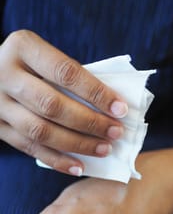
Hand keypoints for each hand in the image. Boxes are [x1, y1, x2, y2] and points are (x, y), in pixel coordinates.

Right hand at [0, 30, 127, 174]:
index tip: (121, 109)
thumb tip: (109, 105)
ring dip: (78, 144)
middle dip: (90, 122)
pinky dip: (57, 160)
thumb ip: (68, 74)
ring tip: (104, 149)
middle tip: (116, 132)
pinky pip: (29, 148)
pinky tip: (79, 166)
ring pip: (41, 131)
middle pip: (53, 105)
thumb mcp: (43, 55)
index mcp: (22, 47)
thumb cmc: (28, 63)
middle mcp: (5, 75)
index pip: (66, 73)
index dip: (96, 93)